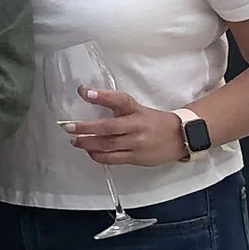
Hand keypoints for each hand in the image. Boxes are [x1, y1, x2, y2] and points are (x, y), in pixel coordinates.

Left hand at [64, 88, 188, 167]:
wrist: (181, 137)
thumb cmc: (154, 121)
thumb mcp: (137, 108)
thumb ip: (116, 104)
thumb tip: (88, 94)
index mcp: (137, 110)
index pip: (119, 100)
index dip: (101, 95)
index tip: (83, 91)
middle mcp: (136, 126)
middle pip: (108, 127)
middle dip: (86, 128)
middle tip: (68, 127)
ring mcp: (136, 144)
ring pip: (108, 145)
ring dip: (88, 143)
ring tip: (75, 141)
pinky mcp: (136, 158)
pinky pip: (113, 158)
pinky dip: (98, 156)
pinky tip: (89, 152)